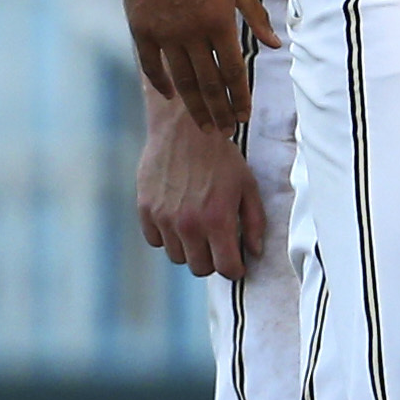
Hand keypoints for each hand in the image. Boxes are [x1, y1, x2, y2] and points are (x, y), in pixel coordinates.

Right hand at [124, 0, 279, 132]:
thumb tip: (277, 46)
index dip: (239, 97)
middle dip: (219, 111)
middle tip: (225, 132)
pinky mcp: (141, 28)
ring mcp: (165, 33)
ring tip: (204, 125)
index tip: (244, 117)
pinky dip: (160, 82)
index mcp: (220, 23)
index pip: (233, 71)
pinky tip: (171, 97)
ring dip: (194, 106)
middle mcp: (192, 33)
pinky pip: (151, 64)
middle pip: (208, 82)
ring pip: (181, 79)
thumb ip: (257, 17)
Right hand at [135, 88, 267, 277]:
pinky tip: (178, 219)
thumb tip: (254, 252)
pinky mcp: (145, 210)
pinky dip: (167, 236)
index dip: (234, 269)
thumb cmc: (222, 158)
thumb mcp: (248, 188)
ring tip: (198, 228)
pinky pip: (156, 240)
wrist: (186, 130)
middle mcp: (188, 224)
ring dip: (189, 249)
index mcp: (217, 220)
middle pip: (199, 269)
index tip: (236, 263)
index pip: (225, 268)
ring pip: (177, 257)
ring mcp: (164, 218)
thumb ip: (253, 223)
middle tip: (218, 245)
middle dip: (212, 261)